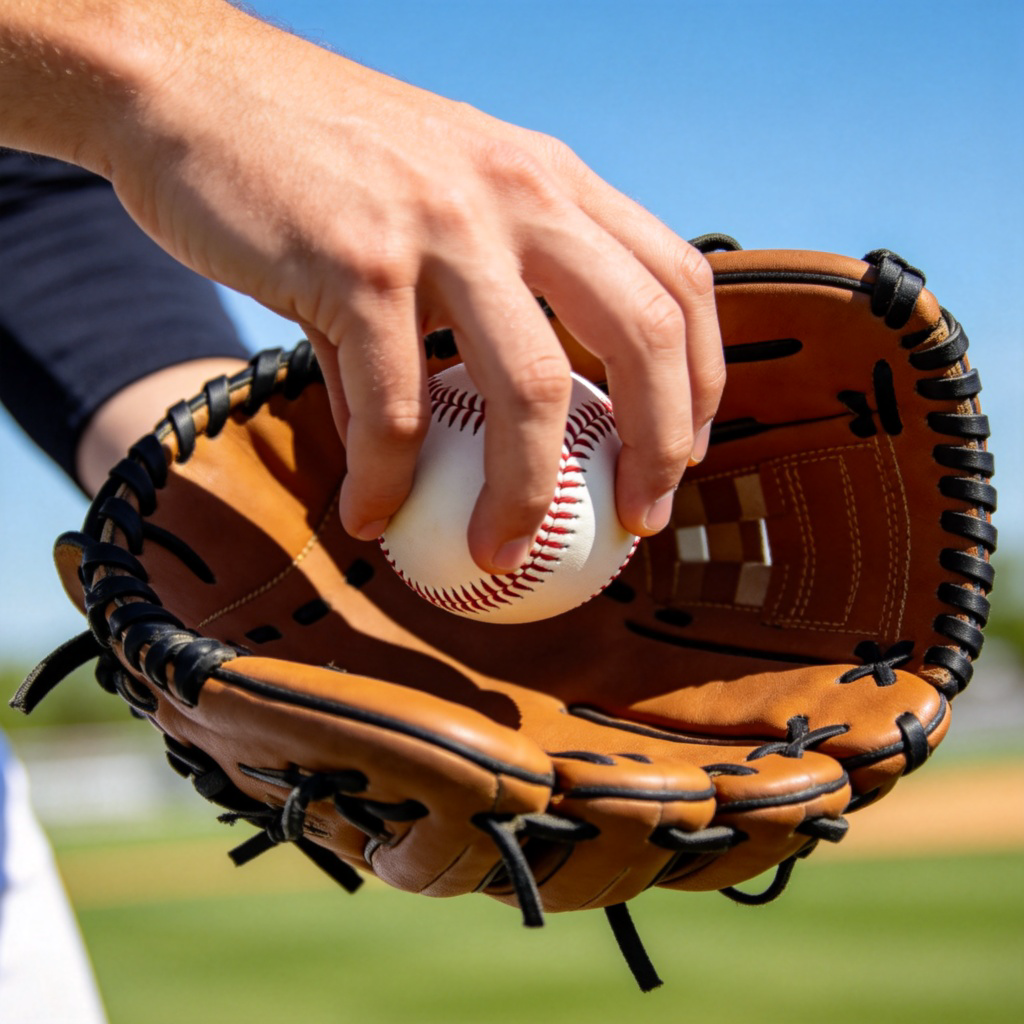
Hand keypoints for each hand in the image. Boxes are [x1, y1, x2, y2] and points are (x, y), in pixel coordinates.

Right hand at [4, 1, 723, 571]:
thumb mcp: (434, 195)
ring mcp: (440, 223)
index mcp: (549, 178)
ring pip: (533, 388)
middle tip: (638, 522)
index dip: (701, 379)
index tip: (682, 453)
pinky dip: (387, 481)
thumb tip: (472, 428)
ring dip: (526, 496)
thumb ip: (478, 294)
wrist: (191, 88)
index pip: (677, 277)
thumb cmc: (318, 158)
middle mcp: (516, 192)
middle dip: (661, 445)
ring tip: (501, 556)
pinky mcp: (355, 262)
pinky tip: (371, 517)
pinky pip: (392, 408)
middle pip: (644, 331)